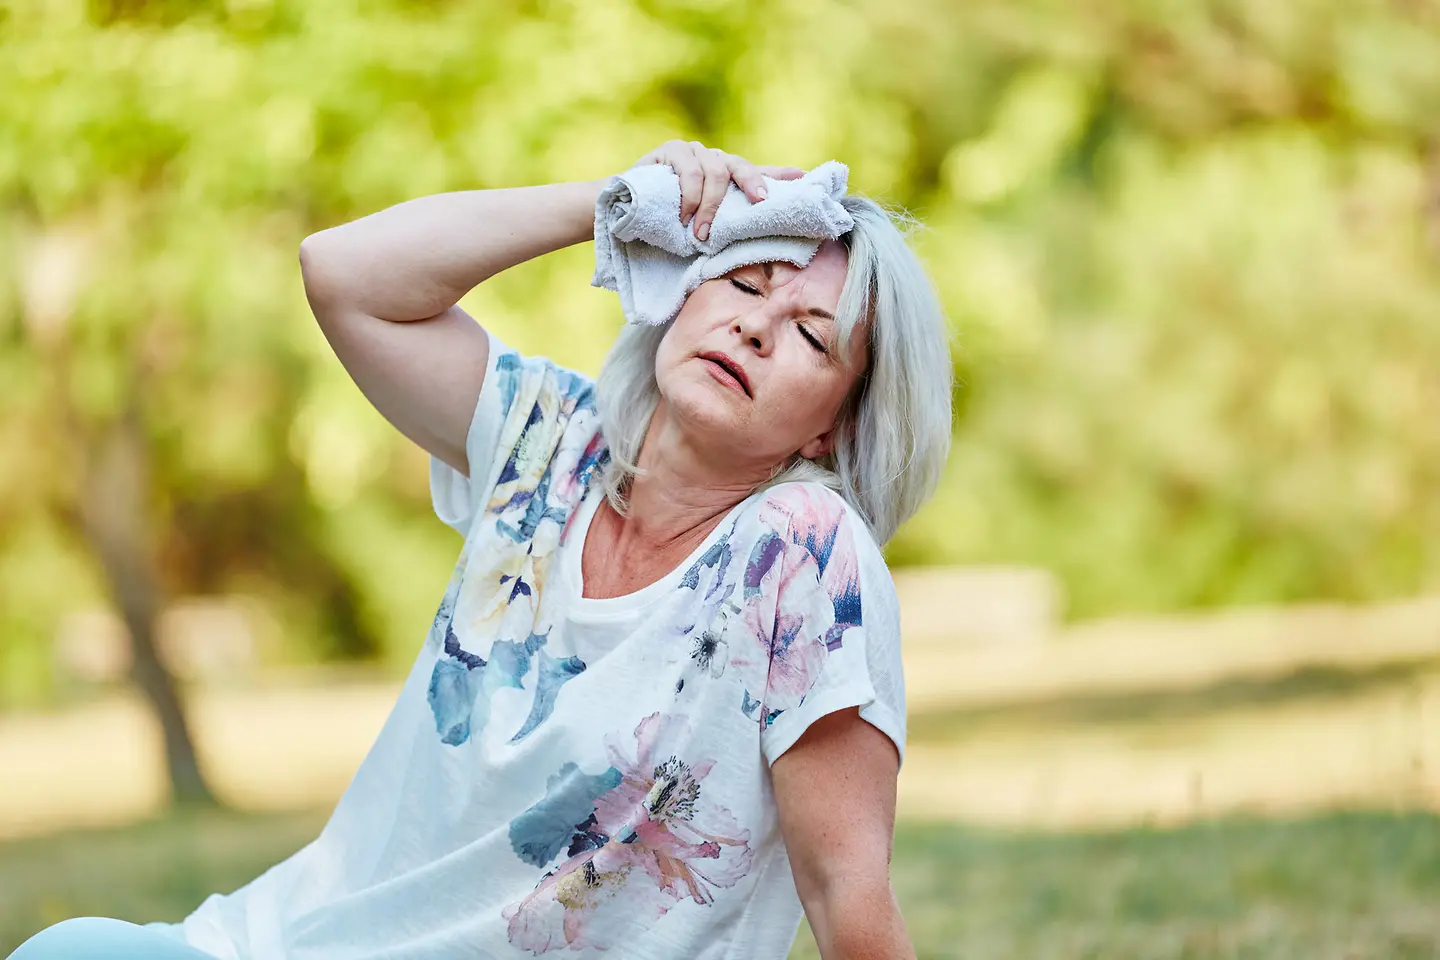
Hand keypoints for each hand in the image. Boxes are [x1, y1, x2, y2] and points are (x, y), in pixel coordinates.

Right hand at [632, 140, 806, 240]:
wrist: (625, 209)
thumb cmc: (666, 220)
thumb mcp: (701, 224)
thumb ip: (725, 225)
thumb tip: (755, 245)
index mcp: (725, 176)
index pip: (758, 171)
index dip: (780, 175)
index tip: (804, 179)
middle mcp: (713, 159)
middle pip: (740, 167)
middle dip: (751, 185)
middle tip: (759, 205)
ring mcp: (693, 152)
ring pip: (714, 172)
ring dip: (709, 206)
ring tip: (700, 233)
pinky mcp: (671, 150)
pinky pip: (688, 171)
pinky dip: (688, 196)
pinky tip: (682, 215)